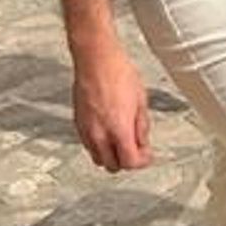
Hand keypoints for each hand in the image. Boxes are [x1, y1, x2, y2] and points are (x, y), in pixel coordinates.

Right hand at [71, 42, 151, 171]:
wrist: (96, 59)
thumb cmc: (118, 73)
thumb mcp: (141, 101)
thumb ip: (141, 127)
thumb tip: (143, 143)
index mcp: (118, 129)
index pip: (129, 162)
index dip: (141, 162)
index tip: (147, 156)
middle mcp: (99, 134)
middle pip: (112, 166)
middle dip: (126, 161)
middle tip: (137, 149)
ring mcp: (86, 130)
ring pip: (98, 158)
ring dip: (111, 155)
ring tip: (123, 140)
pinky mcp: (78, 124)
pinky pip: (89, 145)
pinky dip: (100, 145)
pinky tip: (109, 132)